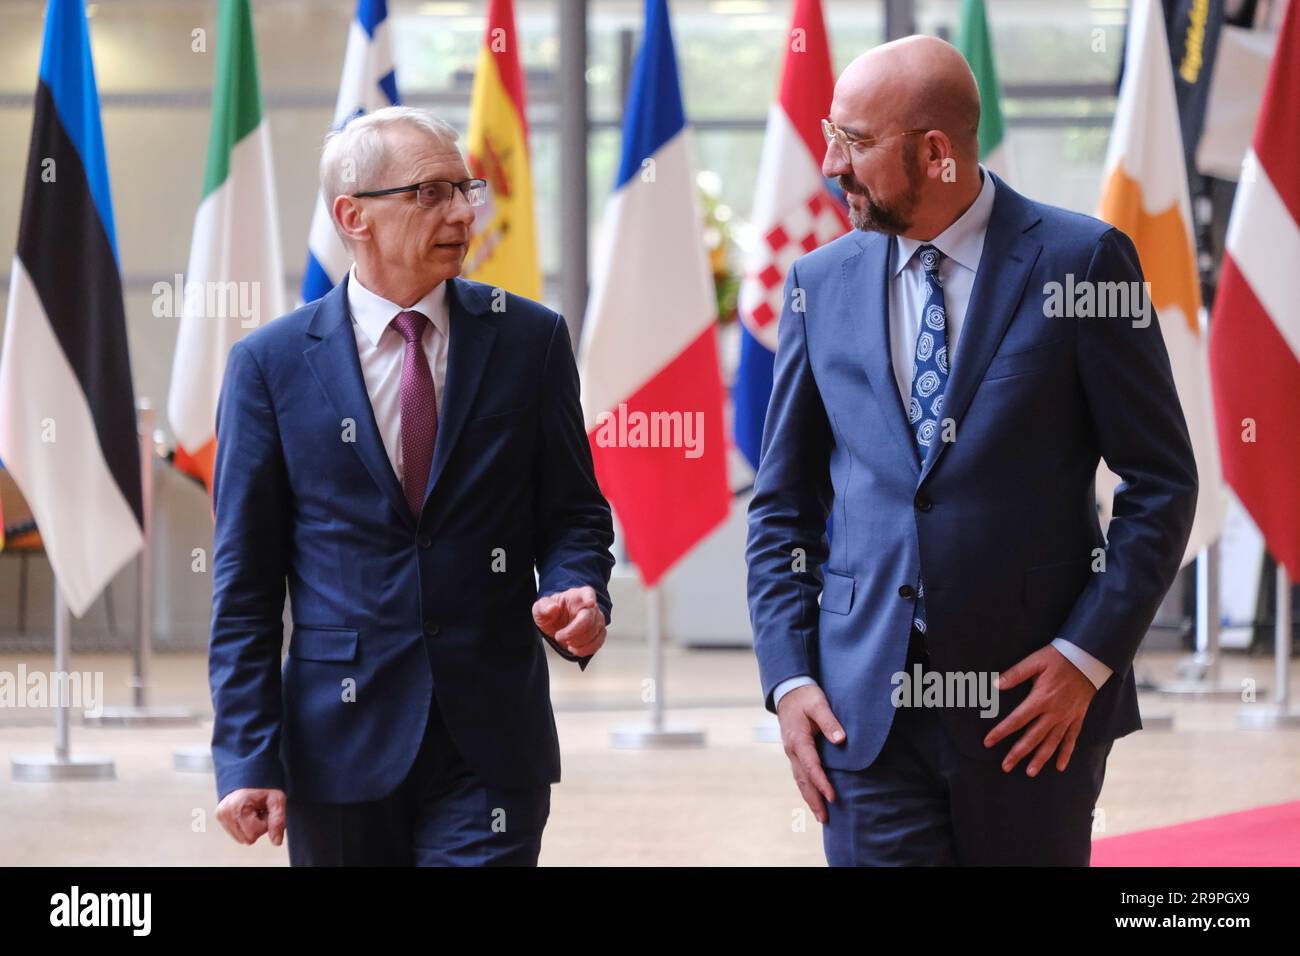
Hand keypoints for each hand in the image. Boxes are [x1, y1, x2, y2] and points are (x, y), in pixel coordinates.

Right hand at [215, 788, 286, 845]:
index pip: (253, 834)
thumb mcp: (277, 800)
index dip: (264, 824)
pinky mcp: (219, 816)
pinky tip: (246, 813)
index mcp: (238, 808)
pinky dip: (243, 826)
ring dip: (250, 828)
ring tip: (253, 811)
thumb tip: (277, 842)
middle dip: (257, 828)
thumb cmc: (266, 787)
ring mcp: (220, 814)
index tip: (265, 810)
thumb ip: (278, 821)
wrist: (251, 774)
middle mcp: (225, 812)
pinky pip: (235, 833)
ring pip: (241, 838)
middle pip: (247, 839)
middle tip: (260, 811)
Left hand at [532, 586, 606, 657]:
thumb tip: (553, 607)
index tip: (590, 603)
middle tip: (558, 636)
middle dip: (572, 632)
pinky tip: (574, 649)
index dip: (590, 598)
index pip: (587, 593)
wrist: (557, 625)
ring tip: (566, 642)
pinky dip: (585, 650)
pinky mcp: (599, 633)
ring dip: (577, 642)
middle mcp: (591, 607)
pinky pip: (597, 643)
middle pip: (588, 619)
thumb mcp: (540, 609)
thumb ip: (543, 606)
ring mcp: (597, 620)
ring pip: (593, 633)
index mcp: (577, 596)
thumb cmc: (550, 614)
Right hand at [776, 683, 845, 823]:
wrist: (787, 690)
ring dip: (809, 798)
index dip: (822, 783)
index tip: (832, 797)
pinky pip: (799, 775)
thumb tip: (841, 740)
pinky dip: (806, 789)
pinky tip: (813, 798)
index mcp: (798, 739)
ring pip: (800, 780)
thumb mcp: (818, 703)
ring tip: (821, 816)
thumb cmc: (805, 696)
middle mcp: (792, 750)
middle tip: (825, 819)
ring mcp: (791, 752)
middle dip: (814, 800)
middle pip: (803, 780)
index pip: (811, 766)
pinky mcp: (794, 752)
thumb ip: (829, 721)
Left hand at [983, 645, 1097, 775]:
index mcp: (1040, 699)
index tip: (988, 742)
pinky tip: (1060, 767)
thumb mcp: (1035, 661)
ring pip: (1052, 743)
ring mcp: (1067, 717)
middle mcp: (1054, 712)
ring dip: (1040, 759)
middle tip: (1005, 766)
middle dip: (1018, 753)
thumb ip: (1016, 674)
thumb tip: (995, 684)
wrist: (1088, 659)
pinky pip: (1072, 739)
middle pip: (1033, 737)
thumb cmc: (1058, 659)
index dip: (1001, 732)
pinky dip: (1066, 754)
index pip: (1017, 720)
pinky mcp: (1077, 718)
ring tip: (1029, 772)